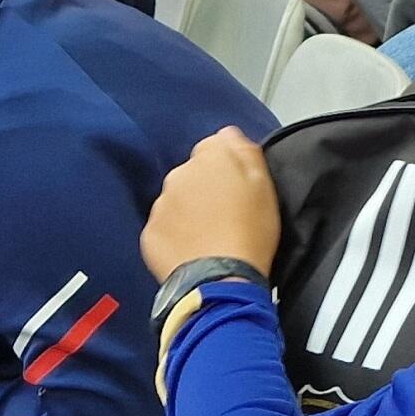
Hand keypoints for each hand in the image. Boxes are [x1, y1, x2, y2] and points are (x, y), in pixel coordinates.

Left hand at [142, 127, 278, 279]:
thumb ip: (245, 151)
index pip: (215, 146)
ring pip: (177, 199)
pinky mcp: (150, 233)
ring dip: (189, 210)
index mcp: (210, 157)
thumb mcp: (265, 184)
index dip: (228, 166)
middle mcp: (179, 175)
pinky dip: (176, 234)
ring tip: (210, 234)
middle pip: (193, 172)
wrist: (222, 280)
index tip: (238, 186)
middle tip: (227, 213)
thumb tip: (228, 135)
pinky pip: (164, 226)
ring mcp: (161, 205)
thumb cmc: (251, 232)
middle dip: (206, 186)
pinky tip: (194, 248)